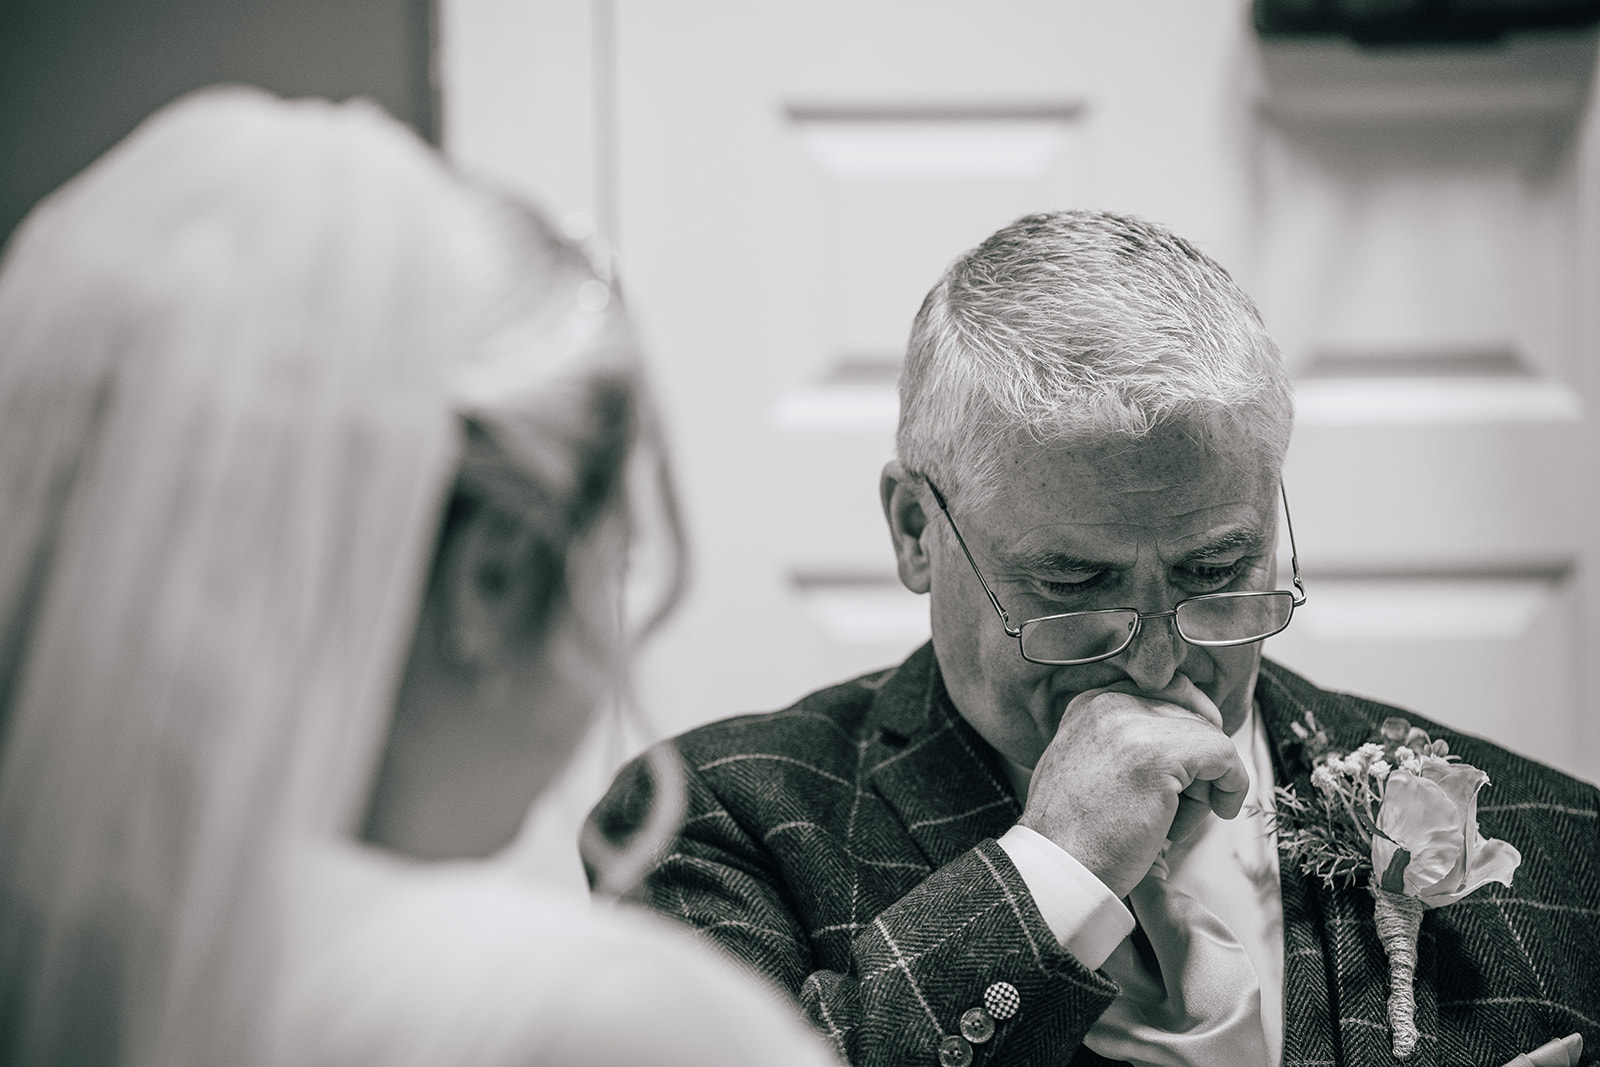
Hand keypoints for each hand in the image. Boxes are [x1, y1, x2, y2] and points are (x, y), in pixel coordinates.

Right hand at [1016, 675, 1248, 898]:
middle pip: (1189, 715)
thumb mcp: (1086, 768)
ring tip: (1173, 820)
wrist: (1060, 868)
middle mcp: (1109, 703)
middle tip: (1177, 808)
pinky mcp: (1162, 753)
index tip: (1201, 761)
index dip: (1191, 726)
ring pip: (1207, 738)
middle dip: (1195, 764)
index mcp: (1090, 704)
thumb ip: (1121, 743)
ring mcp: (1134, 725)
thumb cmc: (1076, 835)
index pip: (1165, 690)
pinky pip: (1225, 754)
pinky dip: (1233, 785)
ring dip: (1205, 784)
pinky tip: (1222, 810)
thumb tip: (1181, 738)